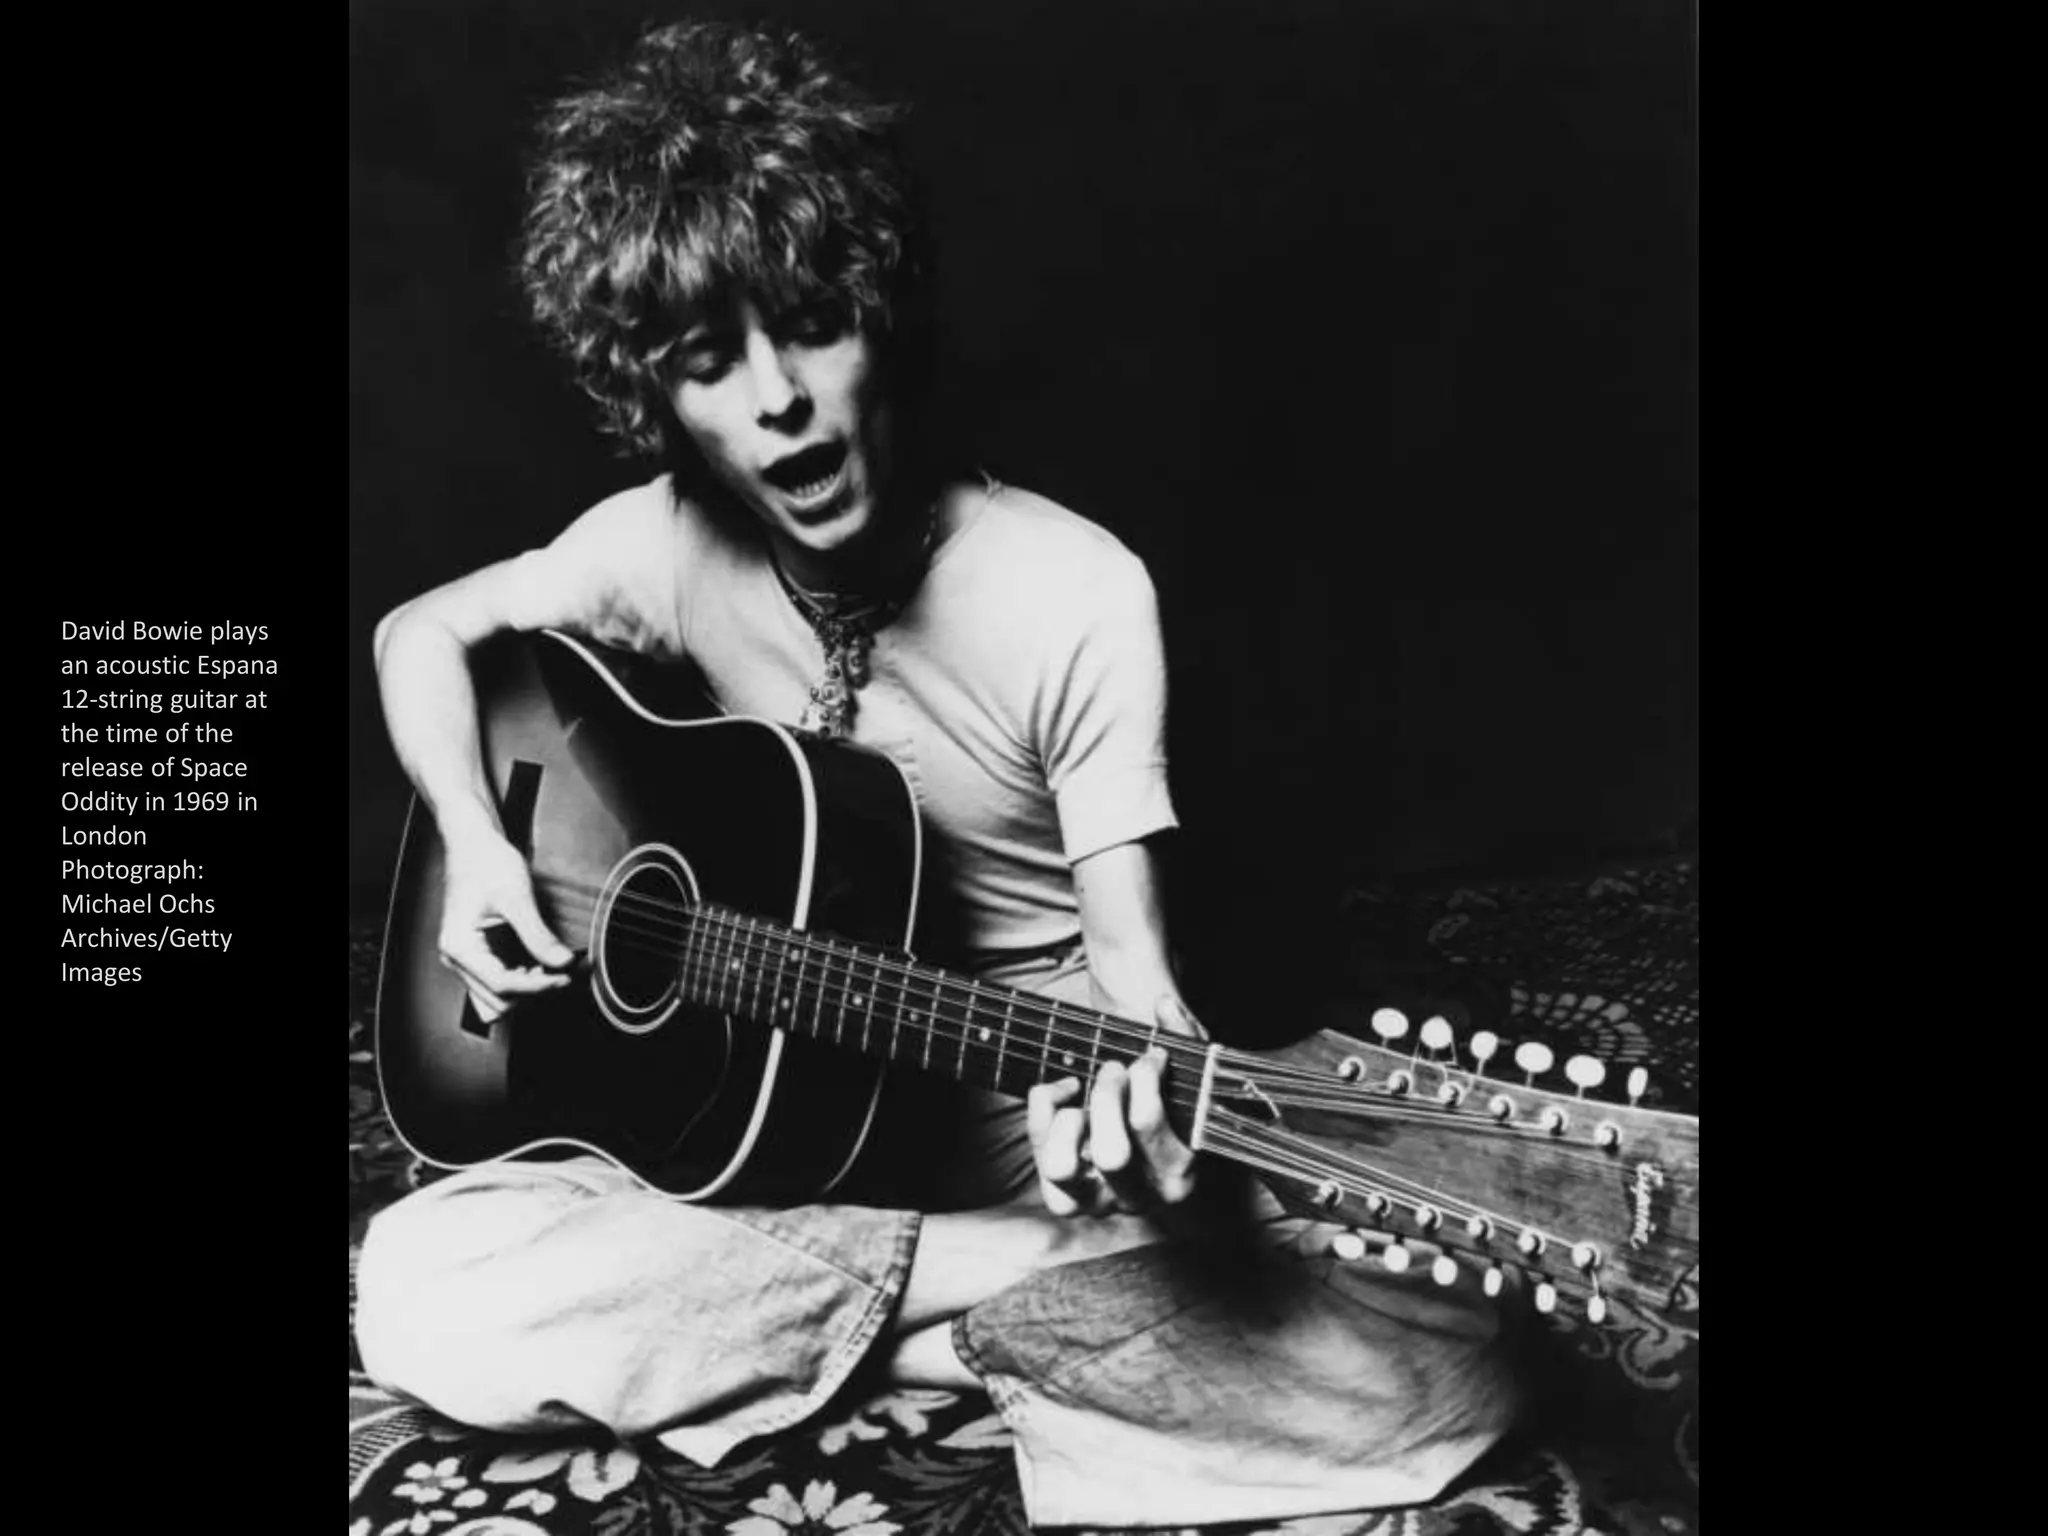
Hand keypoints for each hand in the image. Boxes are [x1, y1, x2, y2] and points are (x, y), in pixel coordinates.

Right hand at [436, 827, 575, 1021]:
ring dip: (527, 989)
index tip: (566, 976)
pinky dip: (521, 979)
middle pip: (497, 999)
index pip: (502, 985)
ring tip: (555, 968)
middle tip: (565, 973)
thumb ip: (538, 935)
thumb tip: (563, 963)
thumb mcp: (516, 897)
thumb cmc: (486, 861)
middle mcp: (455, 958)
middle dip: (532, 991)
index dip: (538, 986)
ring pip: (496, 996)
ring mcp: (463, 958)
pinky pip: (497, 981)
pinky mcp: (475, 954)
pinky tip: (542, 963)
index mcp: (459, 945)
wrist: (472, 842)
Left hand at [1026, 994, 1203, 1216]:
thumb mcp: (1190, 1070)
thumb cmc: (1173, 1100)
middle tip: (1114, 1070)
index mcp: (1178, 1171)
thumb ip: (1186, 1036)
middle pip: (1109, 1154)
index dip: (1143, 1076)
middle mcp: (1138, 1196)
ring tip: (1082, 1090)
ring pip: (1061, 1169)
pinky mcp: (1063, 1196)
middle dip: (1105, 1097)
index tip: (1151, 1056)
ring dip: (1066, 1119)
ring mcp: (1096, 1201)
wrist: (1145, 1136)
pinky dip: (1044, 1110)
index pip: (1147, 1123)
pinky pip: (1038, 1154)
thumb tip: (1165, 1006)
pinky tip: (1068, 1090)